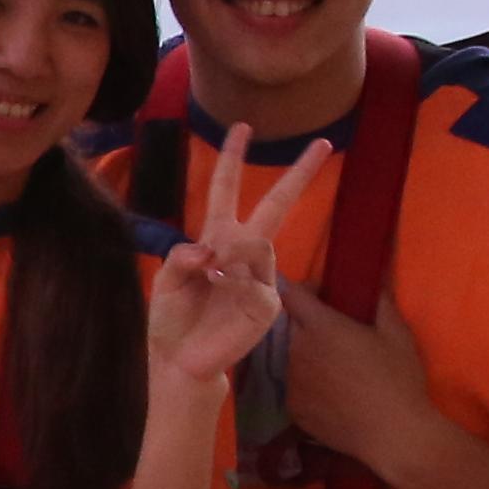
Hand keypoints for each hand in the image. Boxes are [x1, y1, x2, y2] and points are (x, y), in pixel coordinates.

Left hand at [146, 147, 325, 395]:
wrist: (178, 360)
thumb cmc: (172, 317)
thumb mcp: (165, 280)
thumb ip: (180, 257)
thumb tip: (209, 250)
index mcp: (215, 238)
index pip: (226, 190)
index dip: (231, 159)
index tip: (242, 128)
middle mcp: (241, 252)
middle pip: (275, 206)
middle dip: (297, 175)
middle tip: (322, 143)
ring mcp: (259, 277)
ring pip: (259, 243)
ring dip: (233, 249)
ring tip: (209, 271)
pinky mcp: (266, 305)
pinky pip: (255, 281)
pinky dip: (234, 281)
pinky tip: (220, 289)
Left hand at [279, 280, 442, 478]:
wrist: (393, 435)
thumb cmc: (398, 379)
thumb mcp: (398, 334)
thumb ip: (381, 303)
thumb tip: (374, 282)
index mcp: (321, 327)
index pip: (292, 294)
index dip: (304, 288)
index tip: (321, 293)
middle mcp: (298, 351)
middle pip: (292, 327)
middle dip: (309, 324)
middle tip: (337, 335)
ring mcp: (292, 382)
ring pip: (293, 358)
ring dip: (308, 355)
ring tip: (337, 369)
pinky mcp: (293, 409)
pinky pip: (295, 387)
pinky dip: (308, 385)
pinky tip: (333, 395)